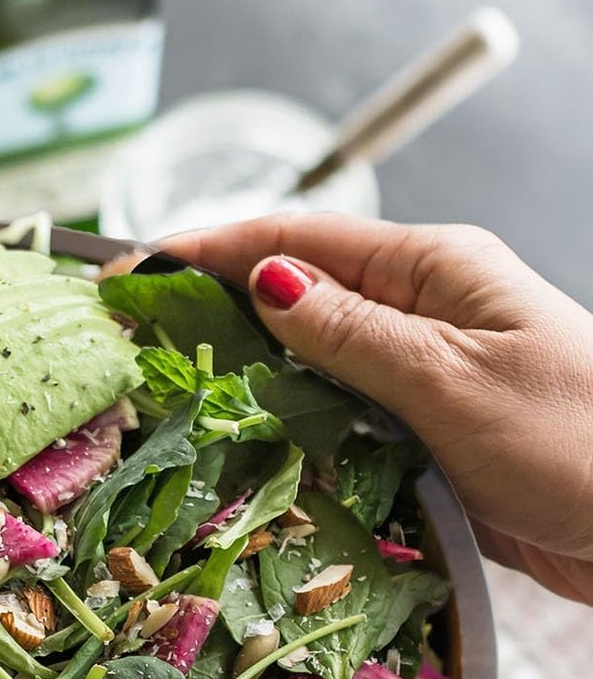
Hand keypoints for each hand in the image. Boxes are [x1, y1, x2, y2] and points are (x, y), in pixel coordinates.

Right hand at [160, 215, 592, 605]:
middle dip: (211, 309)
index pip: (298, 238)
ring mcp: (421, 370)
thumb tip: (264, 280)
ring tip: (164, 393)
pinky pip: (335, 412)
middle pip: (296, 294)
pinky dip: (285, 422)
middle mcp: (422, 311)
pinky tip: (241, 441)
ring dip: (244, 371)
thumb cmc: (575, 440)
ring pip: (309, 360)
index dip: (206, 249)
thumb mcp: (450, 378)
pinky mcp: (421, 427)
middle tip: (131, 342)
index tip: (131, 268)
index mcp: (433, 269)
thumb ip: (351, 332)